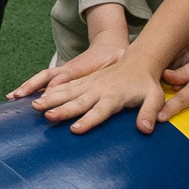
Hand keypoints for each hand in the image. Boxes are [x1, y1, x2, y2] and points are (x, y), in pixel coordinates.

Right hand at [11, 39, 120, 99]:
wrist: (109, 45)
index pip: (67, 75)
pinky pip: (42, 83)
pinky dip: (29, 89)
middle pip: (49, 77)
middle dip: (33, 86)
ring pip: (42, 78)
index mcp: (85, 67)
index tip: (48, 96)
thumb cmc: (116, 56)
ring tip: (11, 97)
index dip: (57, 85)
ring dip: (27, 86)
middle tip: (20, 96)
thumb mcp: (119, 57)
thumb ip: (120, 60)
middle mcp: (70, 69)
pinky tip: (17, 97)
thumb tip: (123, 56)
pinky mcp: (61, 76)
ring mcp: (64, 72)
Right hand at [32, 49, 170, 133]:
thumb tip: (146, 129)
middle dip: (62, 110)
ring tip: (34, 105)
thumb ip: (149, 113)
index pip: (100, 111)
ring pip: (66, 92)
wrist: (138, 59)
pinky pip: (64, 86)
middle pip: (78, 102)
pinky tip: (37, 96)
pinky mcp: (83, 81)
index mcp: (114, 96)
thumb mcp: (154, 97)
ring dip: (50, 98)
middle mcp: (98, 90)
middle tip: (47, 116)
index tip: (75, 130)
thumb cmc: (146, 82)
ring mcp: (89, 84)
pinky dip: (50, 91)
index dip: (88, 121)